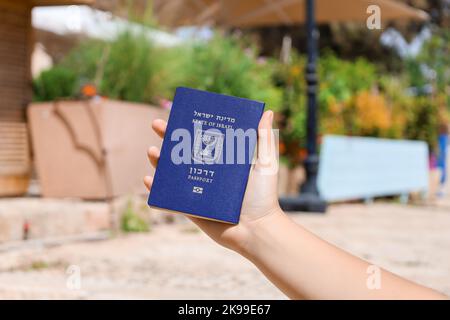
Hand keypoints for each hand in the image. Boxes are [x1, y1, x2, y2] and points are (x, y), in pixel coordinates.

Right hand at [144, 110, 281, 254]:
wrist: (257, 229)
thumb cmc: (263, 195)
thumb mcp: (265, 163)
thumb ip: (264, 138)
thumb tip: (267, 112)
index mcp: (222, 160)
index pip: (203, 137)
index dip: (189, 125)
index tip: (179, 111)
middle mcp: (208, 172)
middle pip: (183, 152)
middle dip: (168, 137)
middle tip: (156, 125)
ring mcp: (198, 190)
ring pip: (173, 173)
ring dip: (159, 161)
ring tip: (152, 151)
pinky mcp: (191, 208)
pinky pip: (170, 197)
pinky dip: (156, 189)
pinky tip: (148, 179)